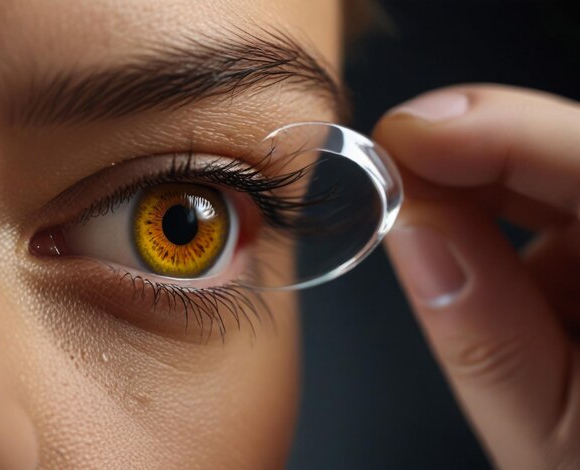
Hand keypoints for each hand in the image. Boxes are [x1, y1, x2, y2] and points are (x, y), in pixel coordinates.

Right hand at [374, 85, 579, 469]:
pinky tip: (444, 216)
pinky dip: (481, 200)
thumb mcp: (548, 436)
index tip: (408, 136)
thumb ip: (482, 332)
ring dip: (471, 170)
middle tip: (390, 156)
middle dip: (475, 142)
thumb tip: (412, 226)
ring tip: (407, 191)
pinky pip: (544, 195)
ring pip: (554, 164)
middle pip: (574, 151)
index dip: (505, 134)